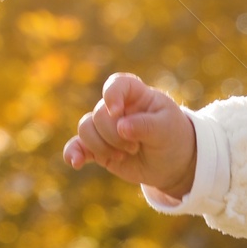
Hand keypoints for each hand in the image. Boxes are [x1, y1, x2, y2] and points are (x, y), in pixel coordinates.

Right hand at [64, 72, 197, 198]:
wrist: (172, 162)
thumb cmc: (171, 137)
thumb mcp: (167, 129)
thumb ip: (146, 125)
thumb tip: (121, 128)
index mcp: (135, 94)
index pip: (117, 84)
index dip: (111, 95)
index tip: (117, 111)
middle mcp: (116, 107)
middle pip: (99, 115)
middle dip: (115, 135)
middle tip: (136, 146)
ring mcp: (105, 127)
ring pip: (85, 129)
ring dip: (102, 146)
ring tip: (123, 155)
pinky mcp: (98, 147)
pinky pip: (77, 146)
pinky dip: (74, 153)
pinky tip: (76, 163)